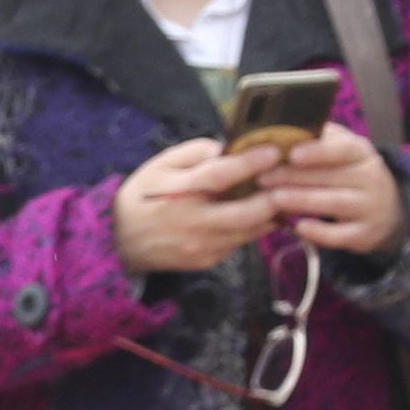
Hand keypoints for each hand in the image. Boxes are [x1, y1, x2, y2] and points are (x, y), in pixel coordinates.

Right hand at [114, 136, 274, 276]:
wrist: (118, 242)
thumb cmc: (142, 197)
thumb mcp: (158, 165)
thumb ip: (194, 152)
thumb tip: (228, 148)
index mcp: (178, 192)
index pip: (219, 176)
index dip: (250, 163)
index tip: (275, 151)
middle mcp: (193, 222)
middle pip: (247, 213)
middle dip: (276, 197)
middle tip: (291, 181)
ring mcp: (202, 246)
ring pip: (251, 232)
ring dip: (270, 214)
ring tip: (281, 196)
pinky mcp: (207, 261)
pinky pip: (239, 243)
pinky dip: (251, 228)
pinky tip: (254, 215)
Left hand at [261, 123, 406, 255]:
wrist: (386, 209)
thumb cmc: (348, 173)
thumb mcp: (342, 151)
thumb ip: (319, 139)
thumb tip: (281, 127)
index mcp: (361, 153)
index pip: (343, 149)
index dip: (318, 152)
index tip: (292, 154)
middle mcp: (370, 178)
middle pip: (331, 177)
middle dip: (293, 177)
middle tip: (262, 178)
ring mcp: (370, 207)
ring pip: (334, 203)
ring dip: (302, 201)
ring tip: (273, 199)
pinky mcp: (365, 234)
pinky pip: (341, 235)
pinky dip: (319, 232)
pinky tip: (298, 227)